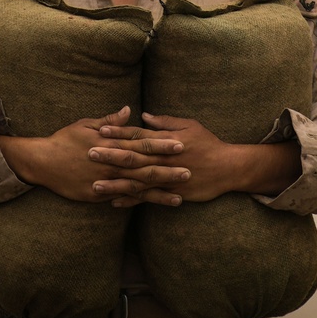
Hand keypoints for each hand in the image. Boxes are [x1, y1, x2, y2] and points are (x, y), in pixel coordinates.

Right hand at [0, 106, 190, 205]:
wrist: (41, 162)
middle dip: (168, 171)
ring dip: (158, 192)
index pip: (141, 144)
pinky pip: (121, 199)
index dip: (162, 145)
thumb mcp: (87, 124)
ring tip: (179, 197)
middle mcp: (110, 163)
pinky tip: (152, 206)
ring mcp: (104, 181)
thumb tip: (130, 111)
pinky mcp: (97, 194)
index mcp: (110, 143)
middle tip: (190, 172)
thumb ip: (111, 120)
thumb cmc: (64, 139)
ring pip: (137, 187)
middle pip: (144, 167)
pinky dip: (137, 202)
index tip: (181, 144)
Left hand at [95, 113, 301, 205]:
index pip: (138, 135)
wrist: (228, 168)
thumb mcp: (189, 125)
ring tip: (94, 184)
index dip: (118, 133)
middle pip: (132, 157)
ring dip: (115, 182)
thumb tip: (145, 115)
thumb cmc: (208, 143)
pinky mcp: (170, 192)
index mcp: (165, 141)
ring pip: (136, 180)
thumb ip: (165, 122)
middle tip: (88, 153)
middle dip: (110, 155)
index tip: (100, 130)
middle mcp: (163, 159)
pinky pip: (147, 198)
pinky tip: (114, 202)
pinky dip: (131, 200)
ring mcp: (166, 177)